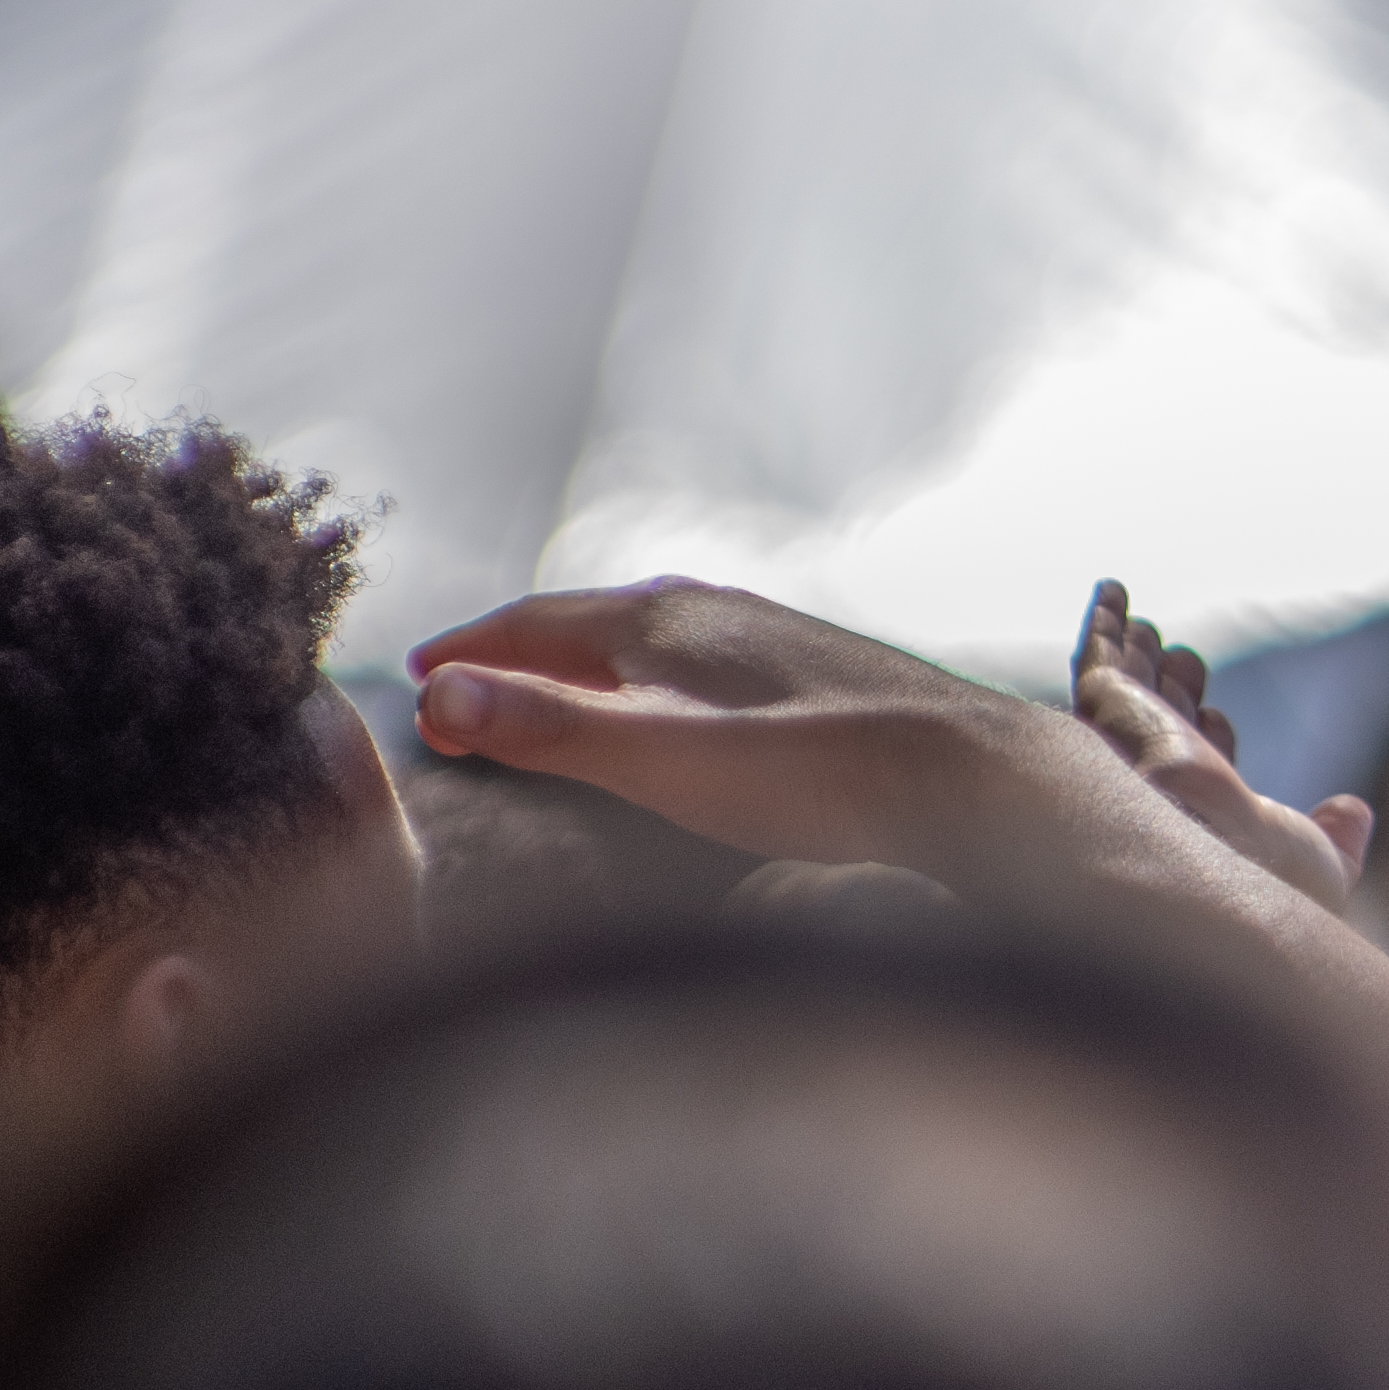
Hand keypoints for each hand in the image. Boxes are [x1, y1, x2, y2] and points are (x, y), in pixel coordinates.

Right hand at [411, 581, 1106, 876]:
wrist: (973, 779)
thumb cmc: (817, 775)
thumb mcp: (664, 761)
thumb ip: (550, 728)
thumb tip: (436, 696)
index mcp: (663, 621)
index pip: (535, 622)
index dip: (469, 652)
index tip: (416, 678)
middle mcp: (715, 610)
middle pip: (589, 624)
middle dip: (520, 654)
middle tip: (462, 689)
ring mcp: (772, 637)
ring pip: (653, 639)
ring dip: (590, 666)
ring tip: (554, 695)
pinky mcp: (820, 673)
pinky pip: (704, 662)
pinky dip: (654, 682)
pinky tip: (681, 713)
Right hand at [1073, 581, 1380, 921]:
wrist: (1209, 871)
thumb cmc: (1267, 880)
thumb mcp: (1322, 864)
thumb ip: (1337, 840)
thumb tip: (1356, 812)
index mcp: (1209, 813)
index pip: (1202, 766)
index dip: (1210, 739)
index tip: (1218, 720)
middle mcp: (1162, 779)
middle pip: (1162, 722)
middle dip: (1172, 691)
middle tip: (1185, 660)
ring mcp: (1131, 744)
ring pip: (1127, 687)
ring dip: (1135, 653)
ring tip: (1142, 624)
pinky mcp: (1108, 709)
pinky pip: (1098, 658)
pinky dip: (1103, 622)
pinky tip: (1111, 590)